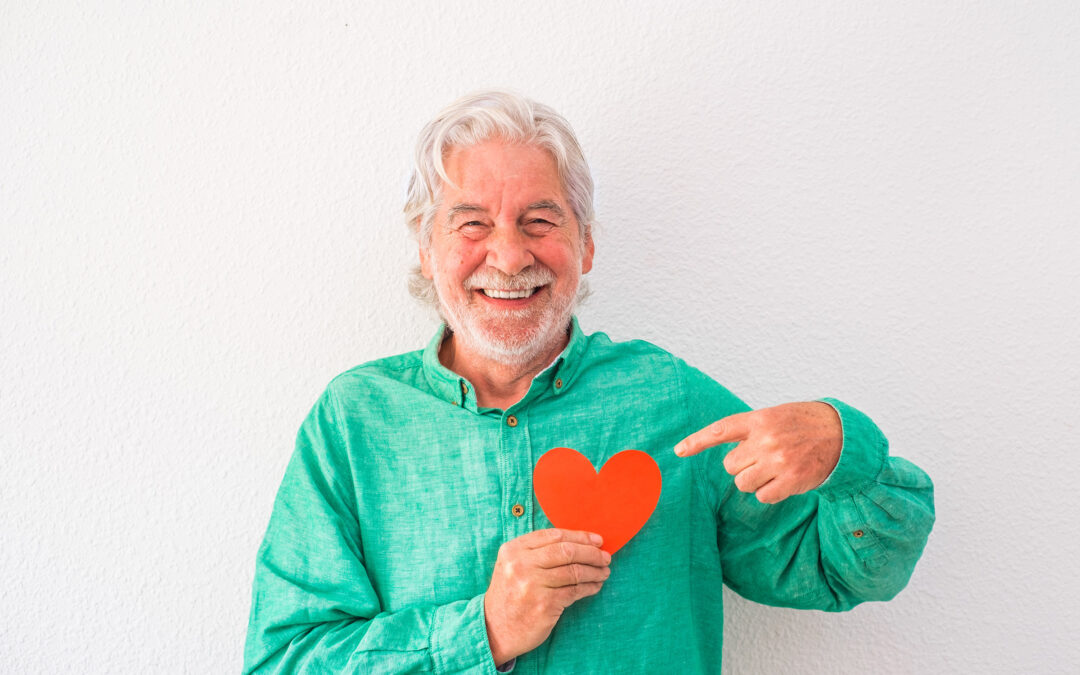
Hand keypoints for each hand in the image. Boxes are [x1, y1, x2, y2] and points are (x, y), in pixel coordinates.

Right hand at [484, 528, 610, 664]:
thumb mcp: (512, 565)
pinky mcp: (544, 605)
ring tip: (604, 572)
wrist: (494, 629)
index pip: (554, 535)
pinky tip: (595, 586)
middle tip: (605, 557)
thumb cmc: (510, 594)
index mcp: (514, 549)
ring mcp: (533, 585)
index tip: (597, 540)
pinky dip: (589, 588)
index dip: (580, 536)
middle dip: (591, 553)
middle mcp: (521, 564)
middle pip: (567, 551)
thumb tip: (579, 543)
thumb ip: (537, 552)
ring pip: (574, 572)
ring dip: (594, 571)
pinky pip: (574, 592)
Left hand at [674, 401, 842, 503]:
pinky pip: (763, 497)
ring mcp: (778, 461)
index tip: (678, 451)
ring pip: (743, 484)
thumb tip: (729, 458)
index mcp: (758, 419)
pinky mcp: (791, 480)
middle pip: (730, 466)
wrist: (841, 433)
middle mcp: (766, 439)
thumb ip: (750, 430)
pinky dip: (770, 493)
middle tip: (761, 459)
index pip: (720, 430)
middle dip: (741, 467)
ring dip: (754, 482)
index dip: (696, 441)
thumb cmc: (802, 424)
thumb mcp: (774, 416)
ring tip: (773, 470)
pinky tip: (784, 481)